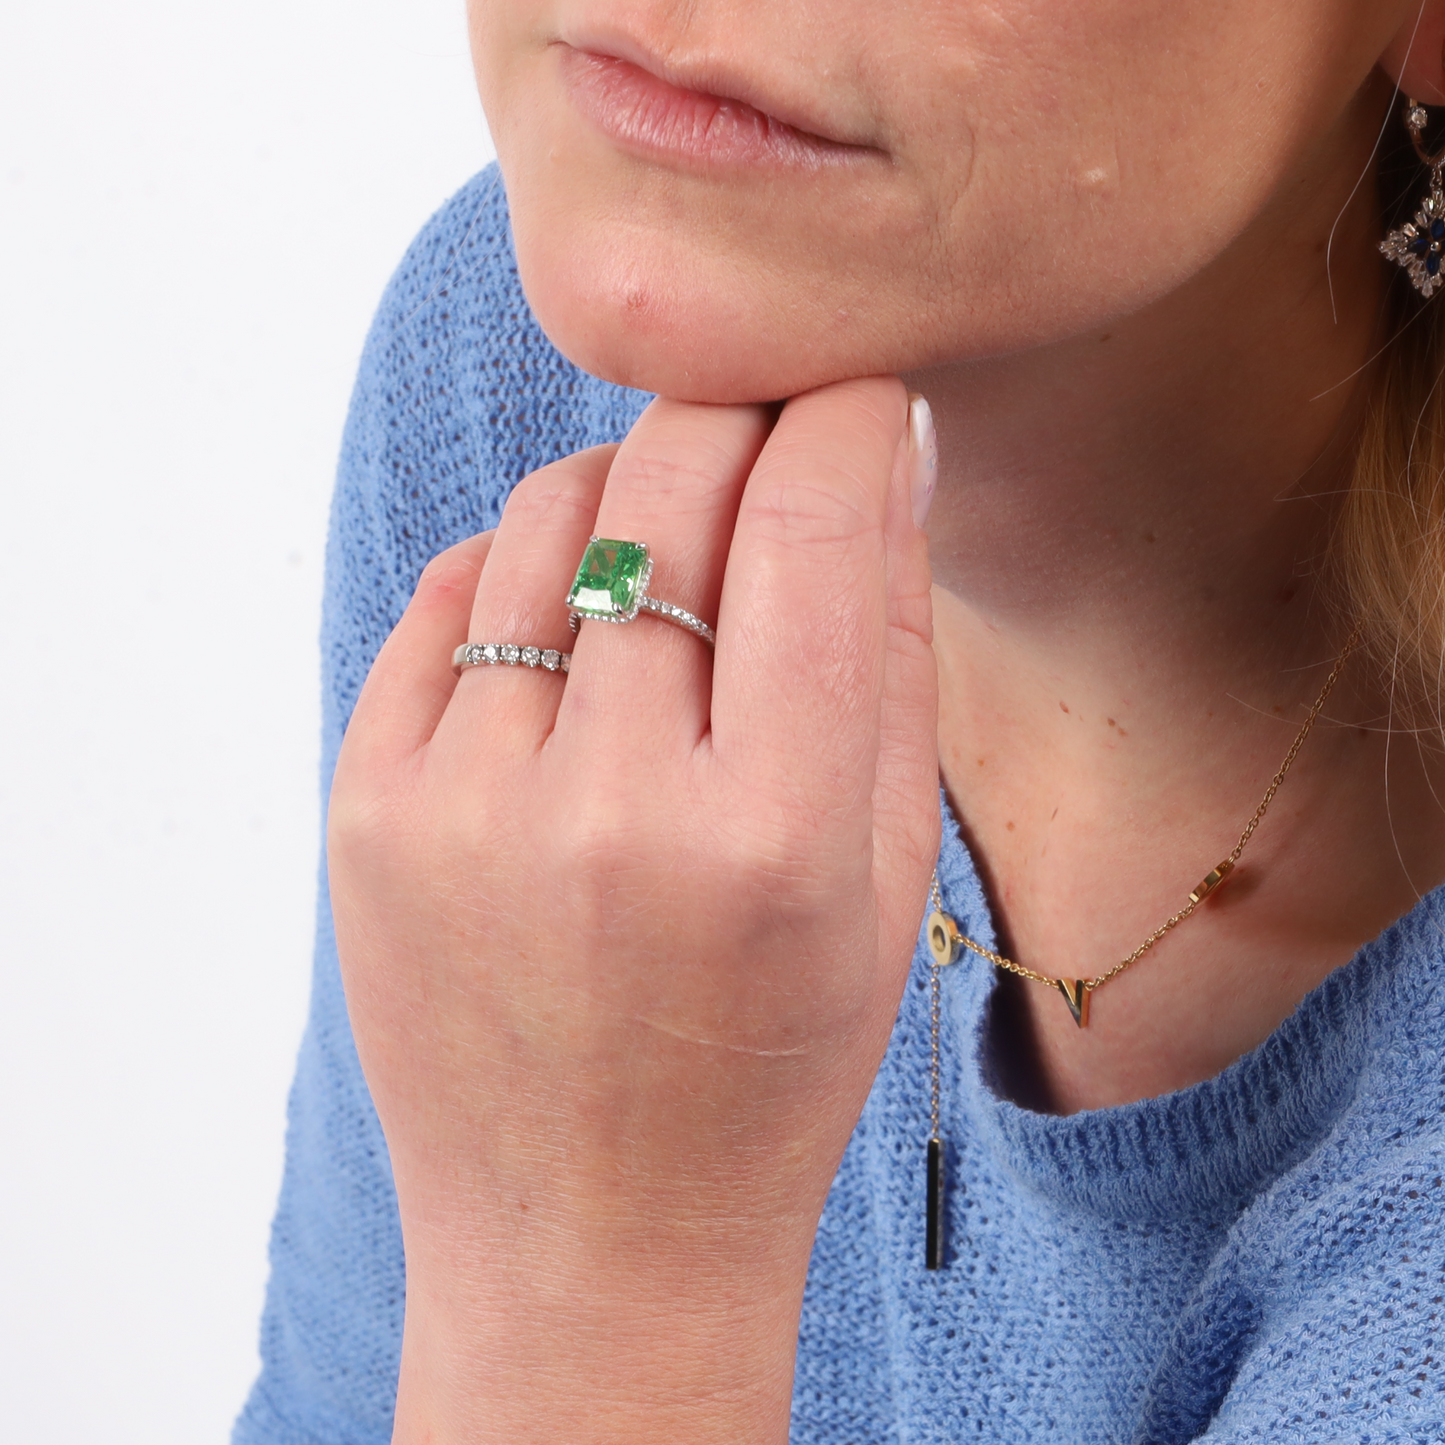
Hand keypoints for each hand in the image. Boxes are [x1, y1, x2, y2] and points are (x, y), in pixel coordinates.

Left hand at [327, 377, 937, 1443]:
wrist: (591, 1227)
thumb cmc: (772, 1056)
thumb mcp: (884, 872)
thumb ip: (887, 648)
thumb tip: (874, 448)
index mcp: (773, 831)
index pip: (811, 518)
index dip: (841, 413)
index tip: (852, 394)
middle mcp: (608, 807)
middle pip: (668, 484)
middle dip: (734, 419)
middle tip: (765, 435)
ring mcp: (465, 806)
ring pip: (549, 515)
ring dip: (624, 492)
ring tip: (664, 553)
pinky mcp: (368, 810)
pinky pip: (450, 597)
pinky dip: (523, 576)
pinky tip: (570, 638)